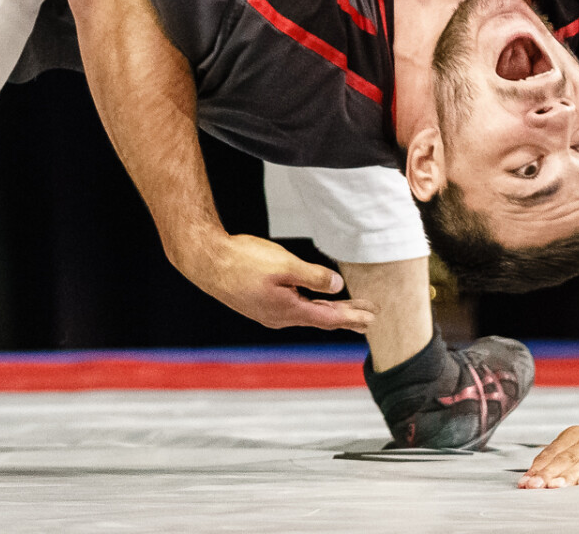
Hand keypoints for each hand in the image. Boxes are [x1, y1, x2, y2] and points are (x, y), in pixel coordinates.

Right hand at [176, 232, 377, 331]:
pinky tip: (314, 300)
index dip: (352, 316)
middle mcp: (280, 317)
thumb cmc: (242, 261)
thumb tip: (338, 286)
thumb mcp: (283, 265)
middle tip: (369, 318)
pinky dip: (312, 305)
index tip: (372, 317)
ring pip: (307, 313)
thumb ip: (312, 276)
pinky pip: (294, 308)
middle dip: (346, 316)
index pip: (329, 317)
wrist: (206, 262)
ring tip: (348, 310)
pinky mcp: (261, 304)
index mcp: (288, 310)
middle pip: (321, 318)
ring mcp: (269, 312)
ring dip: (330, 311)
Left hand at [519, 420, 578, 488]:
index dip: (539, 467)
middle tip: (534, 487)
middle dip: (549, 473)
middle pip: (568, 458)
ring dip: (569, 477)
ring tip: (554, 487)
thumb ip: (557, 459)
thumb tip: (529, 479)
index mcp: (577, 434)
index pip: (554, 451)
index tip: (525, 482)